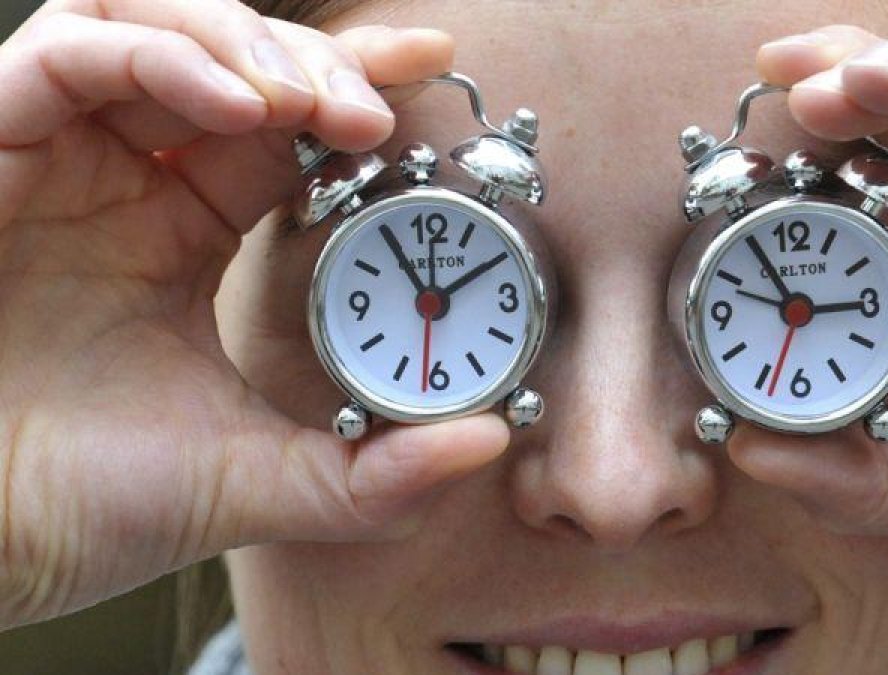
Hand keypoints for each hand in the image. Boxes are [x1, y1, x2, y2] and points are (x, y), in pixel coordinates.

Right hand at [0, 1, 508, 628]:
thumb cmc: (82, 505)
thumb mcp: (255, 478)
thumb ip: (373, 472)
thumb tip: (488, 441)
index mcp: (180, 230)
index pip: (282, 124)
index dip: (354, 84)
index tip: (431, 69)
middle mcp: (123, 177)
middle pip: (227, 56)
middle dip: (314, 63)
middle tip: (375, 109)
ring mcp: (56, 155)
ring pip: (148, 21)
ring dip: (245, 42)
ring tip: (311, 104)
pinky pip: (71, 50)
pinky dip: (163, 56)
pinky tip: (241, 110)